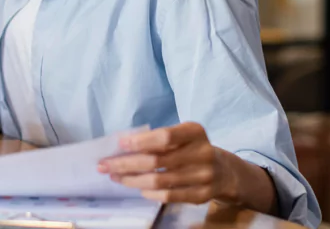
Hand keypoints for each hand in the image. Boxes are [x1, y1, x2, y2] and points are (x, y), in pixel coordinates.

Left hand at [98, 123, 230, 203]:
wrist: (224, 171)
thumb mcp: (182, 135)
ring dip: (132, 180)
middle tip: (104, 165)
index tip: (119, 144)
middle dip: (126, 163)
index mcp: (195, 132)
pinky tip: (137, 188)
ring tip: (116, 177)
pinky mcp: (202, 195)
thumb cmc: (192, 148)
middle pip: (157, 161)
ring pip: (160, 181)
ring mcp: (204, 176)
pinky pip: (170, 196)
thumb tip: (122, 147)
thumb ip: (158, 139)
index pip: (165, 137)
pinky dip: (150, 193)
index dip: (140, 141)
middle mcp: (202, 153)